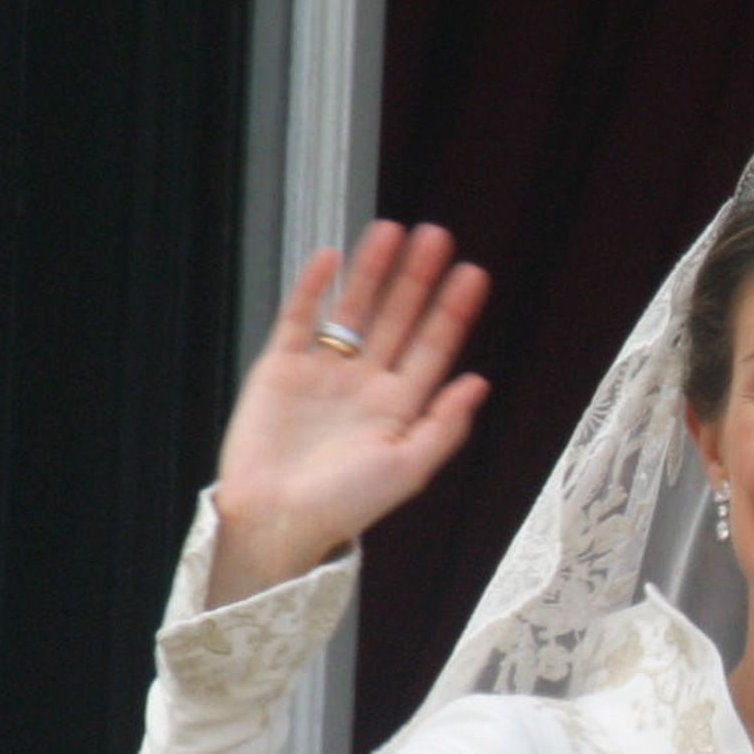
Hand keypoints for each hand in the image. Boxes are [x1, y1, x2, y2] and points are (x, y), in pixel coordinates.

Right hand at [207, 221, 491, 605]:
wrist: (274, 521)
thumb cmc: (342, 506)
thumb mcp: (407, 470)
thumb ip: (445, 426)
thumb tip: (479, 383)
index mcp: (399, 406)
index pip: (433, 347)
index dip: (452, 310)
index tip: (472, 273)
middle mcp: (365, 383)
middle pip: (398, 318)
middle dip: (417, 278)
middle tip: (436, 237)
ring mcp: (324, 372)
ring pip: (354, 309)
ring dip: (372, 272)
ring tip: (391, 232)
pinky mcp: (280, 367)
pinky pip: (299, 318)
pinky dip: (313, 288)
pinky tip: (331, 257)